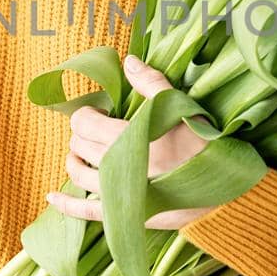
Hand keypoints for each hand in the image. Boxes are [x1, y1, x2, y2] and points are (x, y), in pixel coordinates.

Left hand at [46, 55, 220, 229]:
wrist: (225, 194)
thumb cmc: (206, 148)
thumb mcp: (184, 110)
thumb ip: (153, 85)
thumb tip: (128, 60)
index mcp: (131, 139)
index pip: (86, 124)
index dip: (86, 114)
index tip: (99, 112)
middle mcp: (120, 167)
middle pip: (80, 147)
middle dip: (81, 135)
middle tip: (96, 129)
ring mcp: (120, 194)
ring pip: (79, 175)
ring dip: (73, 160)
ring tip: (78, 153)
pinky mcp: (124, 215)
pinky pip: (86, 211)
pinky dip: (66, 204)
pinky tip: (51, 197)